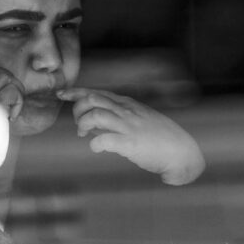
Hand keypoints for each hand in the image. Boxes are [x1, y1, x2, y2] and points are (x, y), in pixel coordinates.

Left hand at [57, 88, 204, 184]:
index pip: (97, 92)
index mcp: (127, 104)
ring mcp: (128, 126)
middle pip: (91, 100)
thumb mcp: (138, 120)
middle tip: (80, 126)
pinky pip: (104, 140)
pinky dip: (94, 143)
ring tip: (85, 135)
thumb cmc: (159, 138)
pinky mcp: (131, 143)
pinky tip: (96, 147)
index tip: (62, 94)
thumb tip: (93, 125)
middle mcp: (126, 111)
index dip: (76, 93)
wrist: (182, 152)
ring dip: (83, 124)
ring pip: (95, 115)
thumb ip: (117, 119)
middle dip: (78, 111)